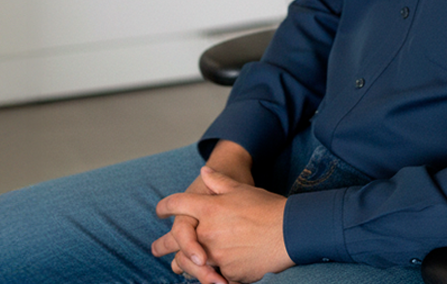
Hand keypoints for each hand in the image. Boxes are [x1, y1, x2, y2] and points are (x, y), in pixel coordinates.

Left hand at [154, 166, 292, 283]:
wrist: (290, 231)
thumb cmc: (268, 207)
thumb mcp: (241, 189)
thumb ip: (218, 181)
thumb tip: (203, 172)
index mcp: (209, 208)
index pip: (175, 204)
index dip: (164, 206)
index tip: (160, 211)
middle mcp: (206, 232)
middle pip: (174, 240)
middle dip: (162, 245)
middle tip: (156, 249)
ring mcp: (215, 255)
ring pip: (187, 264)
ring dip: (181, 264)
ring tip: (178, 267)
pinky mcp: (226, 273)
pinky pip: (213, 275)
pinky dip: (211, 274)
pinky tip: (210, 274)